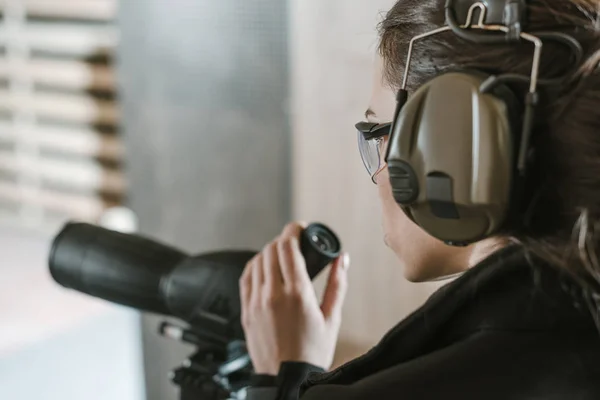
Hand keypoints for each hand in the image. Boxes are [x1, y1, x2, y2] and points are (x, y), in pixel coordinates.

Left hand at [239, 222, 349, 374]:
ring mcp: (256, 302)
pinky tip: (265, 268)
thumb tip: (343, 259)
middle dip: (283, 239)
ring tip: (281, 255)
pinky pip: (246, 277)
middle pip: (271, 249)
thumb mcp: (332, 317)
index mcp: (298, 294)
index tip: (300, 228)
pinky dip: (255, 266)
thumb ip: (338, 284)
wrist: (287, 379)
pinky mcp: (246, 311)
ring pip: (257, 261)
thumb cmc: (312, 352)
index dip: (293, 230)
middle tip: (294, 241)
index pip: (288, 246)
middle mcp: (273, 294)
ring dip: (269, 252)